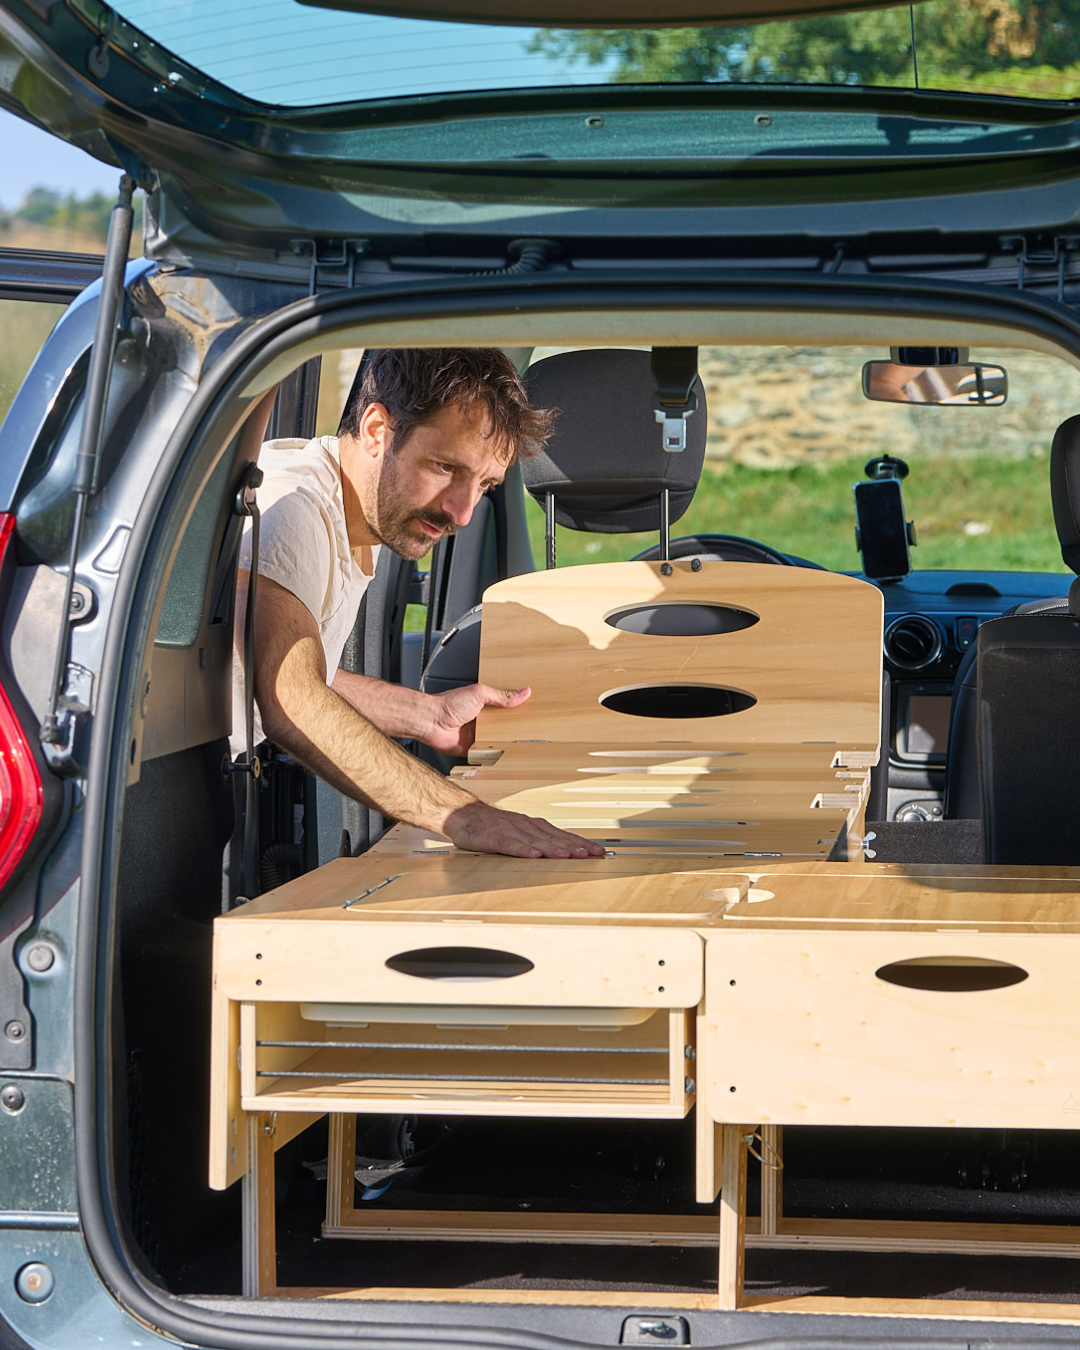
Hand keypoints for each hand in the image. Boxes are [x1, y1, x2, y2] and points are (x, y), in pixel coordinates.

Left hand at [425, 683, 531, 756]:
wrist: (431, 722)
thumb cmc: (447, 705)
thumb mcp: (479, 694)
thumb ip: (501, 695)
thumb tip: (522, 693)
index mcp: (484, 703)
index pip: (506, 706)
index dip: (518, 708)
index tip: (533, 709)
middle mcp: (482, 719)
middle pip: (504, 724)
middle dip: (515, 726)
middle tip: (533, 728)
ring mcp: (478, 734)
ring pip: (498, 739)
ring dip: (507, 741)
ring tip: (525, 743)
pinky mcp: (473, 749)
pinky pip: (488, 753)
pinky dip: (495, 754)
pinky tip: (507, 754)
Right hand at [444, 800, 606, 859]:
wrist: (463, 813)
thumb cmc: (491, 825)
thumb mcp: (518, 831)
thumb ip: (536, 840)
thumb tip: (560, 851)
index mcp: (533, 826)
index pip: (562, 835)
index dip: (581, 843)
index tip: (598, 850)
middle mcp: (526, 826)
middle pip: (555, 838)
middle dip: (575, 846)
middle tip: (593, 854)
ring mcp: (511, 831)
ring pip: (537, 841)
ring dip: (554, 848)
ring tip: (570, 855)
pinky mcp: (494, 838)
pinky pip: (511, 845)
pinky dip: (523, 850)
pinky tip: (534, 855)